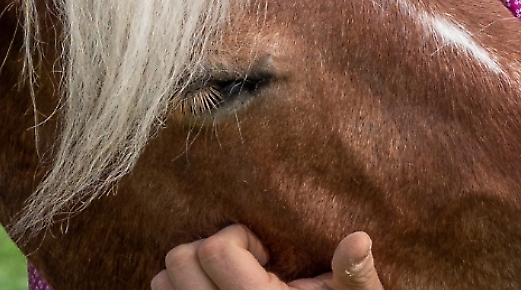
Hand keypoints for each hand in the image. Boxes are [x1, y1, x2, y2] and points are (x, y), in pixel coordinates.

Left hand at [152, 225, 381, 289]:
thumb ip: (355, 275)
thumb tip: (358, 240)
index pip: (214, 250)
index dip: (239, 237)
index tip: (266, 253)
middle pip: (180, 259)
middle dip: (209, 248)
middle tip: (244, 263)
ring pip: (162, 283)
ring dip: (189, 273)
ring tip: (227, 280)